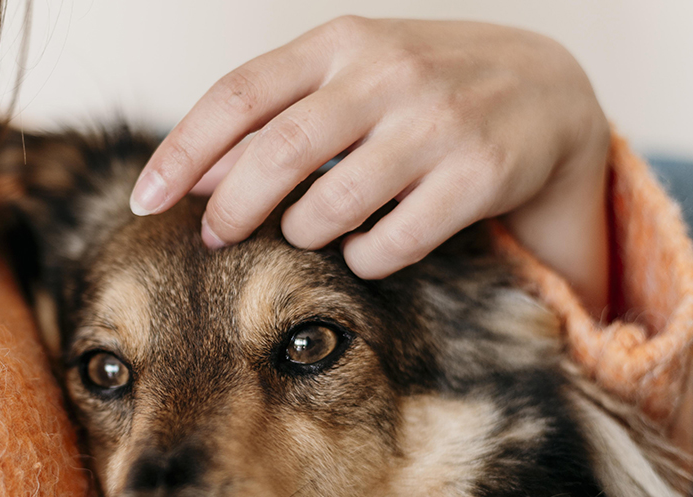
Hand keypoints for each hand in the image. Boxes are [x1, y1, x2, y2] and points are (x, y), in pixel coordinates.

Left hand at [131, 17, 610, 314]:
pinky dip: (363, 258)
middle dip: (230, 208)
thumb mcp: (350, 79)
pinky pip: (391, 242)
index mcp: (342, 42)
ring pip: (330, 205)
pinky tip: (366, 248)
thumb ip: (275, 116)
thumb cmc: (422, 91)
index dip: (182, 152)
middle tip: (211, 239)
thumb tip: (192, 178)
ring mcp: (438, 121)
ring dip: (302, 233)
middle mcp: (387, 73)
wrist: (549, 91)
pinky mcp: (480, 173)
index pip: (238, 95)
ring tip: (307, 232)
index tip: (143, 200)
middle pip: (277, 153)